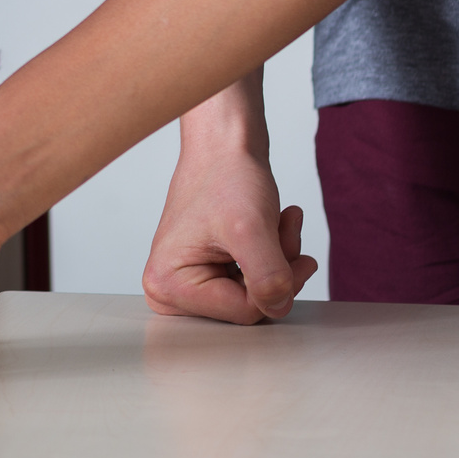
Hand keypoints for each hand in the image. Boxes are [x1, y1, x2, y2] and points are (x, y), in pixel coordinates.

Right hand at [141, 143, 315, 324]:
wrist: (224, 145)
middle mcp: (170, 288)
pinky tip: (276, 227)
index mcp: (167, 284)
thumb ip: (268, 278)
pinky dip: (274, 256)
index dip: (278, 284)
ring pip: (255, 294)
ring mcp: (187, 280)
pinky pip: (252, 281)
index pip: (243, 312)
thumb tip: (278, 308)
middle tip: (284, 232)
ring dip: (280, 261)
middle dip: (278, 272)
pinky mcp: (204, 270)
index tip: (291, 250)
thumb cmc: (226, 177)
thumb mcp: (251, 230)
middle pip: (248, 307)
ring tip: (282, 223)